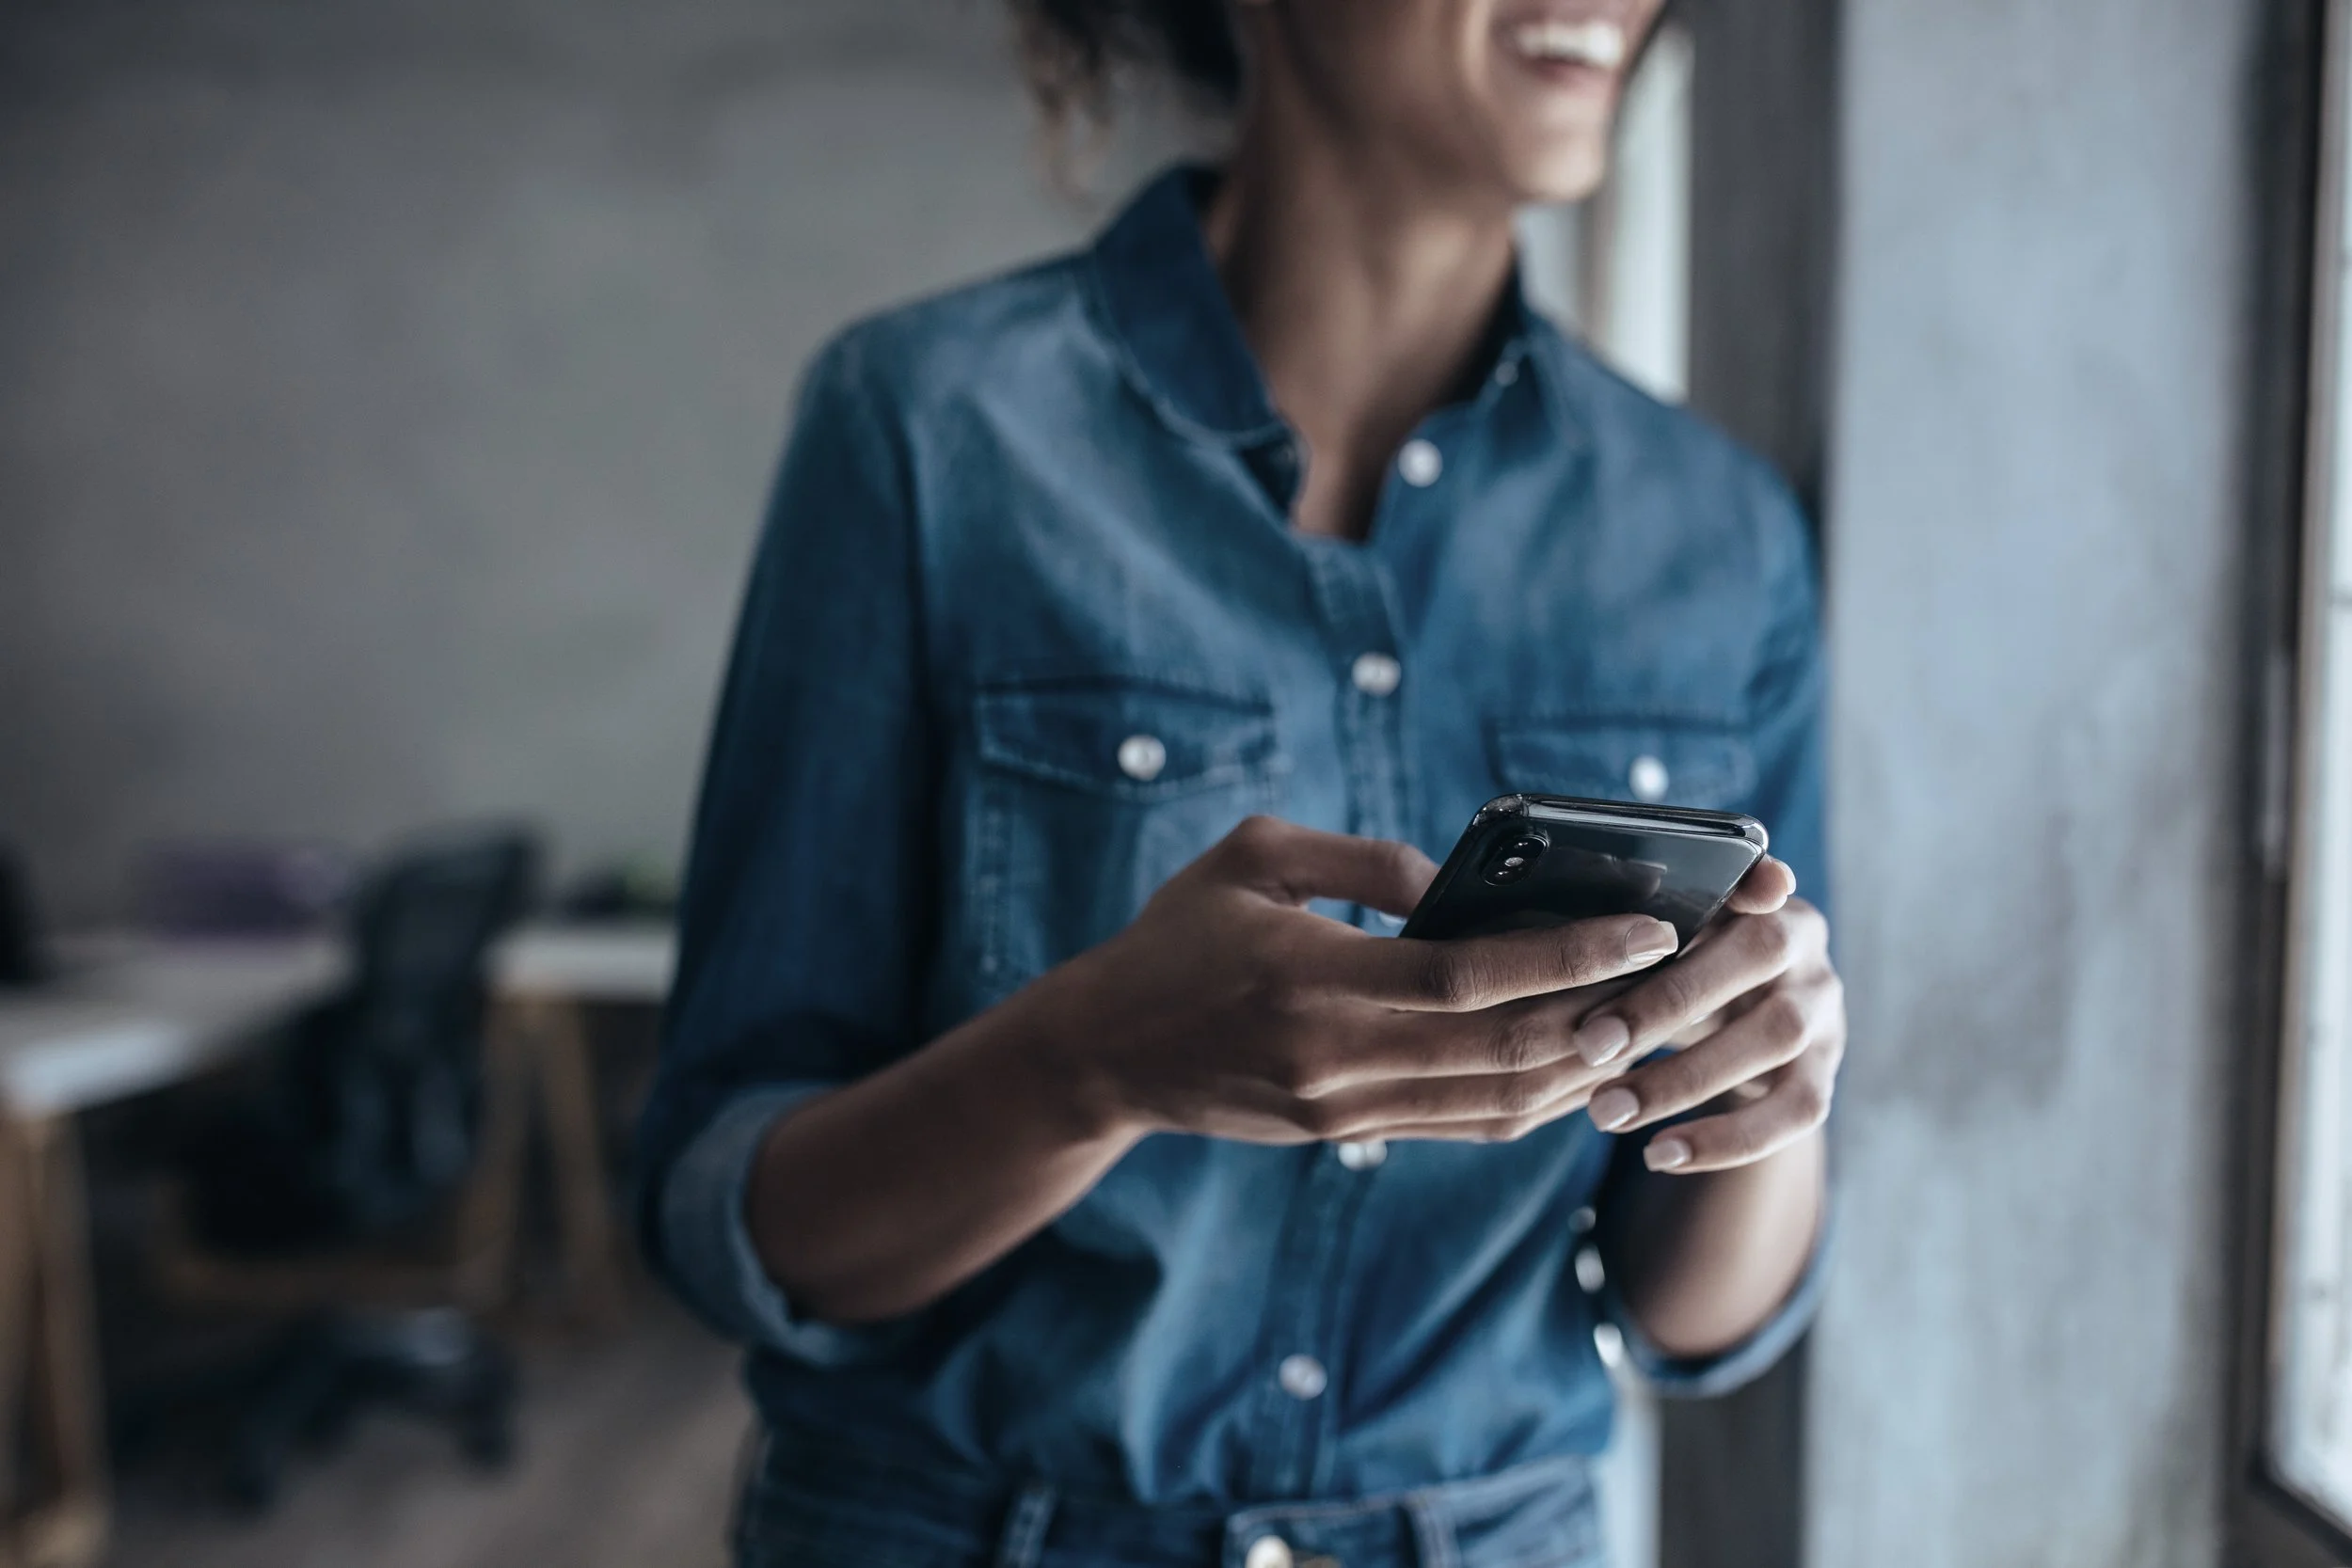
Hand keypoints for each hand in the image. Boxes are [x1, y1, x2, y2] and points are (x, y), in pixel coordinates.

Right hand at [1043, 816, 1683, 1144]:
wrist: (1104, 1055)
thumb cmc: (1174, 937)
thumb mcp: (1252, 859)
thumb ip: (1360, 861)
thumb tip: (1457, 881)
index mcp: (1314, 978)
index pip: (1472, 976)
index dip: (1571, 954)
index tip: (1648, 926)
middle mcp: (1339, 1056)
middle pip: (1506, 1048)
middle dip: (1606, 1013)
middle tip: (1680, 974)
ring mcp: (1347, 1108)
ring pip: (1499, 1100)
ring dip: (1584, 1066)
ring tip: (1648, 1018)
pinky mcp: (1348, 1135)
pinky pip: (1465, 1125)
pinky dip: (1534, 1099)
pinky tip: (1579, 1063)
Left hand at [1570, 859, 1842, 1173]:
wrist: (1739, 1025)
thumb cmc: (1675, 969)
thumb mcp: (1657, 941)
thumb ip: (1627, 928)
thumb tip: (1559, 933)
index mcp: (1759, 894)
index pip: (1756, 875)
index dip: (1744, 880)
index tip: (1694, 903)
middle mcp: (1803, 943)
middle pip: (1756, 956)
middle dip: (1666, 1003)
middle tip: (1589, 1045)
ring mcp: (1824, 1009)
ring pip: (1774, 1039)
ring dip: (1683, 1079)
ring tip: (1606, 1112)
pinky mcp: (1825, 1072)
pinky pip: (1795, 1111)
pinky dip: (1727, 1139)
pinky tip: (1659, 1155)